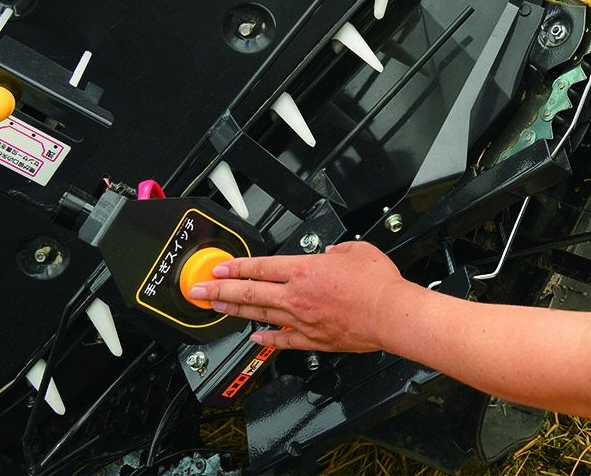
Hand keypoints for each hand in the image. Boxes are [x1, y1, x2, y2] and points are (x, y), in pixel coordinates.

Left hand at [188, 241, 405, 351]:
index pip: (261, 266)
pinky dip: (267, 339)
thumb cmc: (378, 285)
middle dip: (220, 289)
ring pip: (260, 314)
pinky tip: (255, 338)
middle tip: (199, 290)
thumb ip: (338, 250)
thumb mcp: (358, 251)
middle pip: (250, 291)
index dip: (236, 266)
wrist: (390, 314)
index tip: (219, 268)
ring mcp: (302, 320)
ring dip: (236, 311)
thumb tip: (330, 253)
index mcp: (306, 270)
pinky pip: (283, 340)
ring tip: (217, 308)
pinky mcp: (313, 339)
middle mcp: (297, 295)